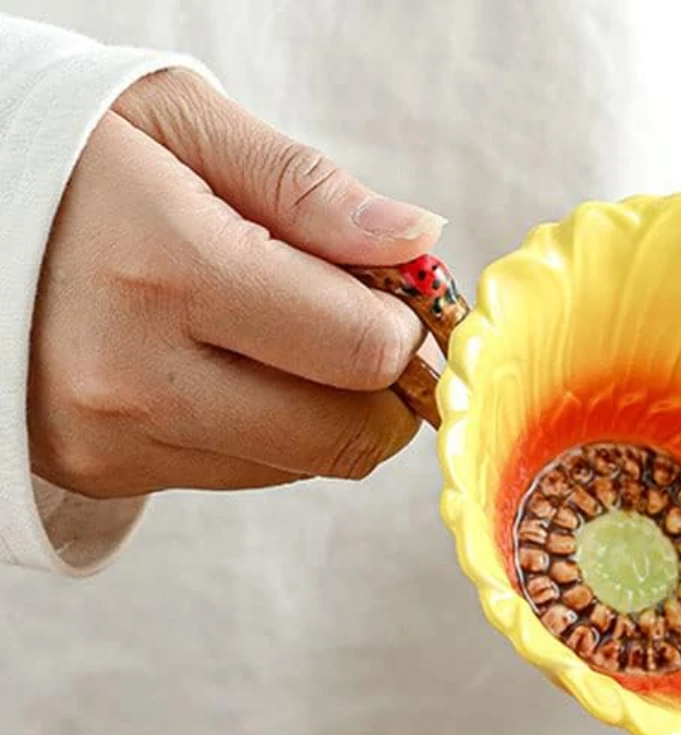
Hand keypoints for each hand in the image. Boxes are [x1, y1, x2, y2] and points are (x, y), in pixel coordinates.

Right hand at [28, 70, 441, 498]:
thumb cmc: (71, 155)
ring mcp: (118, 435)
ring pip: (304, 464)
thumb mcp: (181, 124)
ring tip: (276, 333)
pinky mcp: (109, 470)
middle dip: (385, 390)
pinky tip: (225, 364)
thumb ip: (308, 188)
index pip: (359, 349)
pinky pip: (247, 473)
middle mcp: (137, 371)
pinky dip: (268, 429)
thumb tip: (418, 240)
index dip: (406, 330)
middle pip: (346, 434)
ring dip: (327, 410)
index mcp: (165, 266)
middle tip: (364, 330)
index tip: (395, 298)